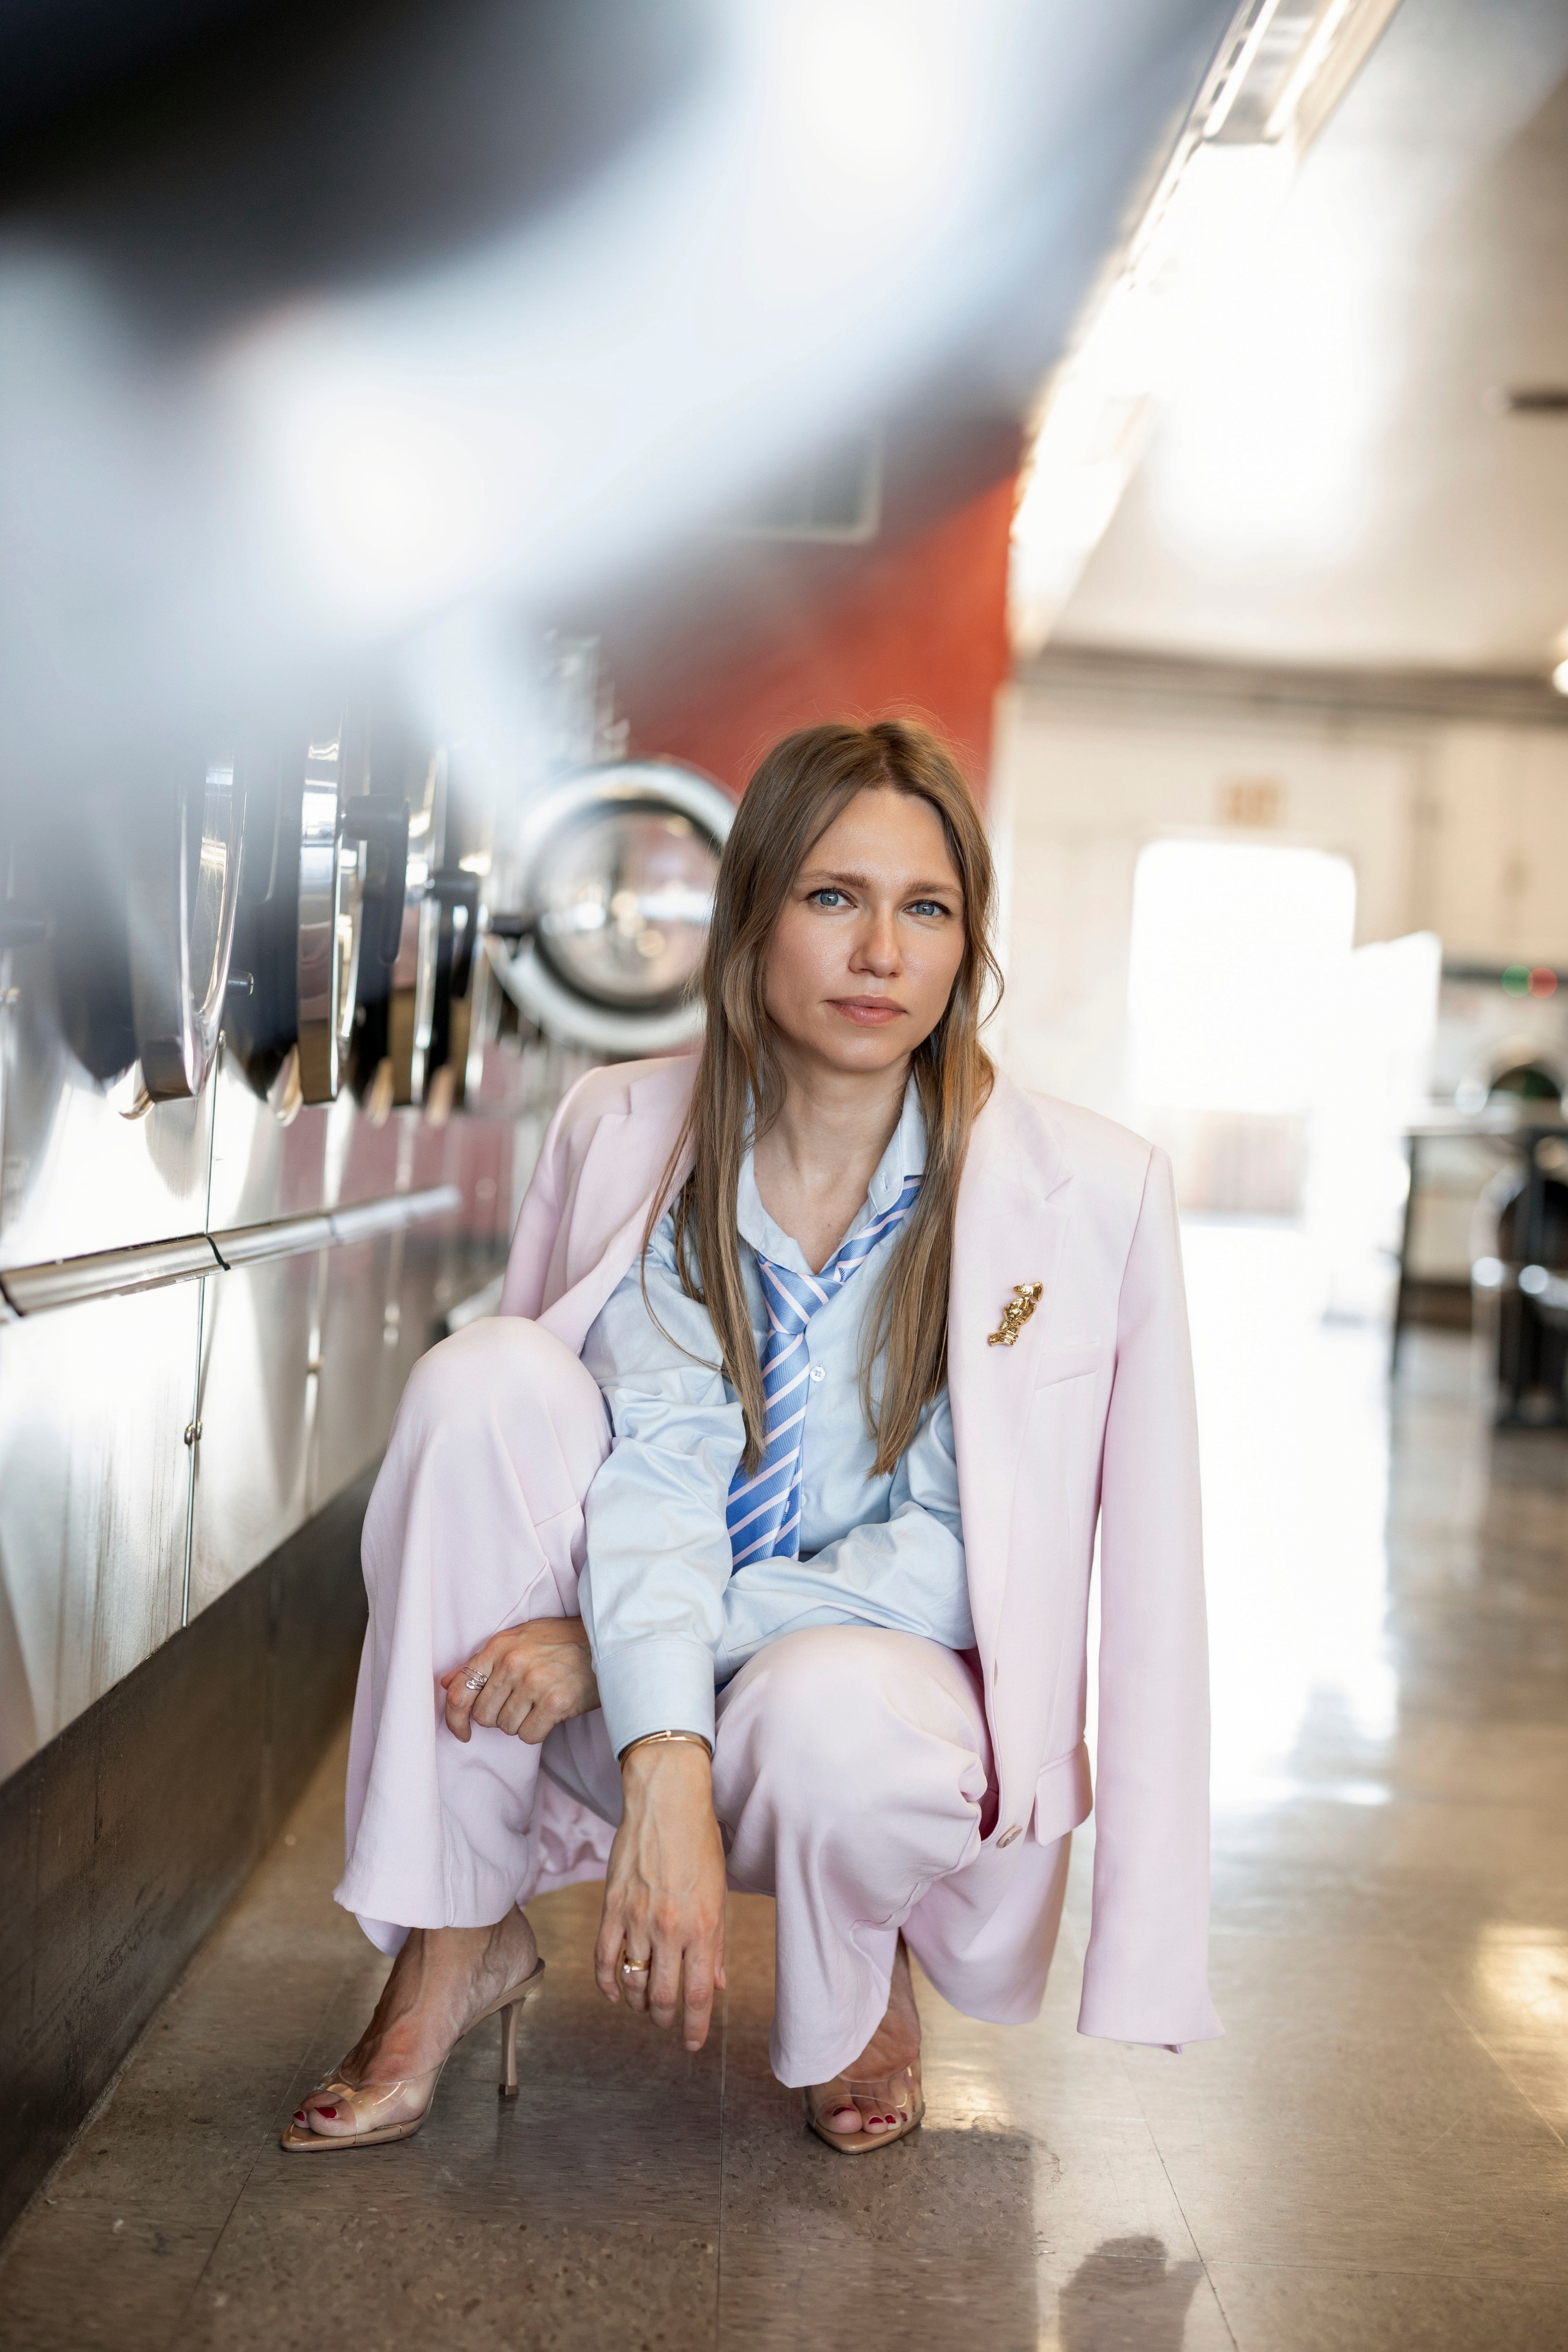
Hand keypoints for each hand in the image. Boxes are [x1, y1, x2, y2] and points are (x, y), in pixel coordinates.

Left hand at [440, 1618, 598, 1744]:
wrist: (608, 1639)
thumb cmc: (562, 1640)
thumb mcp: (519, 1639)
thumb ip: (482, 1661)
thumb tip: (446, 1683)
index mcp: (499, 1646)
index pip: (459, 1691)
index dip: (454, 1718)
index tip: (461, 1732)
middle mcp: (513, 1663)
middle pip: (483, 1716)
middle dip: (499, 1716)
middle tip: (521, 1703)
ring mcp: (534, 1683)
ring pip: (506, 1728)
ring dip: (521, 1723)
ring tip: (540, 1702)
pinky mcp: (556, 1702)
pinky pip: (529, 1735)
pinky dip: (538, 1731)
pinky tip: (551, 1713)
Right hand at [594, 1742, 726, 2052]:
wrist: (666, 1799)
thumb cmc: (700, 1842)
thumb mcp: (719, 1893)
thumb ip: (716, 1943)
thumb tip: (716, 1984)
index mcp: (703, 1927)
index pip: (699, 1995)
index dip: (695, 2028)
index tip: (692, 2044)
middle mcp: (670, 1929)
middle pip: (664, 1997)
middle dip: (665, 2018)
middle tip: (667, 2021)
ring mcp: (637, 1919)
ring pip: (632, 1983)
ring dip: (638, 2002)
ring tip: (644, 2004)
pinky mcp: (611, 1907)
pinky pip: (604, 1958)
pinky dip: (607, 1983)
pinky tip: (614, 1992)